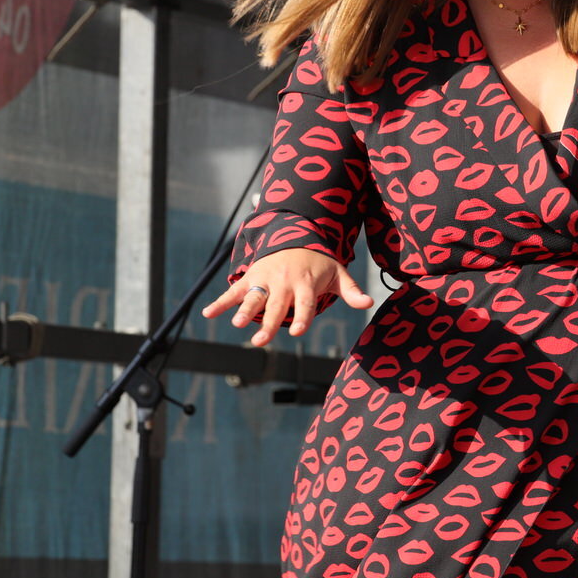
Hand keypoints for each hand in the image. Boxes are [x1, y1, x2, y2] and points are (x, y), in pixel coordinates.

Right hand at [201, 247, 372, 346]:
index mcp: (306, 283)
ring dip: (243, 310)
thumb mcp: (337, 273)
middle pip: (277, 305)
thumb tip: (369, 303)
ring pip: (254, 297)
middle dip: (268, 323)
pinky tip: (207, 314)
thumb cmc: (319, 263)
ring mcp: (265, 279)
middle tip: (260, 341)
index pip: (306, 303)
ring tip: (237, 324)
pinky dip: (220, 302)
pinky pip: (234, 290)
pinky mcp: (251, 277)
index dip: (303, 316)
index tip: (298, 331)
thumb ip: (351, 291)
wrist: (295, 236)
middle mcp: (285, 282)